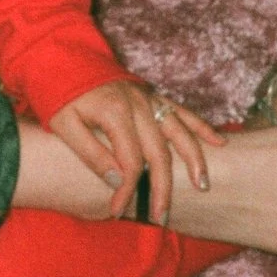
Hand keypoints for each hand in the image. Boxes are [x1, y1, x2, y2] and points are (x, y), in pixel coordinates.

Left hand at [46, 81, 223, 224]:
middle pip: (159, 153)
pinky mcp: (152, 95)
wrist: (60, 59)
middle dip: (162, 188)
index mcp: (115, 112)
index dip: (127, 190)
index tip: (116, 211)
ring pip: (179, 132)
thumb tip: (119, 181)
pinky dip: (201, 127)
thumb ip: (91, 153)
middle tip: (162, 217)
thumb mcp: (63, 125)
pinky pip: (182, 112)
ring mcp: (148, 98)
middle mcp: (138, 105)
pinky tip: (219, 143)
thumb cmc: (58, 95)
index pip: (130, 162)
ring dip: (194, 160)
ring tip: (202, 185)